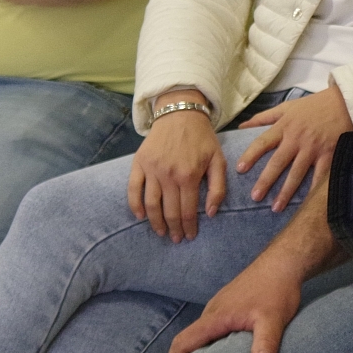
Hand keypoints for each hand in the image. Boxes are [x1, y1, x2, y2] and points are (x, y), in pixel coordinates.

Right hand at [129, 95, 223, 242]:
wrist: (181, 113)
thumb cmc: (202, 138)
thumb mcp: (219, 160)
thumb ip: (218, 187)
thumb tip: (211, 213)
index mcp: (189, 175)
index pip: (188, 211)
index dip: (189, 227)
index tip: (190, 236)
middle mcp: (169, 175)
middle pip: (169, 211)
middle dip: (174, 229)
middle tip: (176, 239)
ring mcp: (152, 169)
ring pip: (151, 204)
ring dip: (155, 223)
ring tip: (161, 232)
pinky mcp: (139, 163)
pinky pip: (133, 189)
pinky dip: (135, 205)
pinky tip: (140, 216)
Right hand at [163, 252, 302, 352]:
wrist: (283, 262)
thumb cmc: (276, 288)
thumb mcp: (274, 318)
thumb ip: (266, 340)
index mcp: (216, 316)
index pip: (184, 341)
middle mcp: (213, 312)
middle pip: (189, 340)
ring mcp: (221, 308)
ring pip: (202, 335)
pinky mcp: (231, 307)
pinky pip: (214, 329)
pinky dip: (211, 345)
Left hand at [235, 83, 352, 209]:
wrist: (344, 103)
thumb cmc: (313, 106)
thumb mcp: (287, 107)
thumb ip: (263, 117)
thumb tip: (241, 126)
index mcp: (284, 126)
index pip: (263, 142)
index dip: (250, 155)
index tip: (239, 169)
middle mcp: (297, 138)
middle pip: (278, 162)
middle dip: (266, 180)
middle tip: (254, 197)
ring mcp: (313, 148)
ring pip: (297, 173)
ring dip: (286, 191)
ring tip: (275, 207)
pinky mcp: (329, 154)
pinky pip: (319, 176)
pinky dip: (313, 190)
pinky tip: (305, 204)